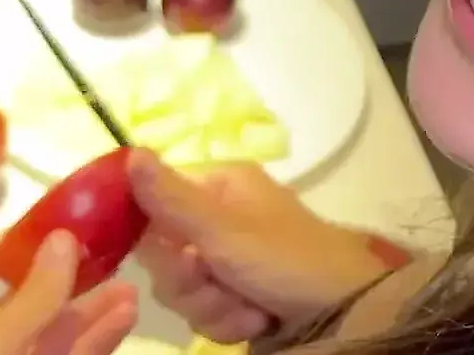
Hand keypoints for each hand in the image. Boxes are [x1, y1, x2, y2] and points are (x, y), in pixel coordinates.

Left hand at [0, 230, 138, 354]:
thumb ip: (29, 300)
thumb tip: (64, 236)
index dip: (0, 246)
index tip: (51, 226)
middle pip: (15, 305)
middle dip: (62, 277)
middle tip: (107, 250)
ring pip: (49, 337)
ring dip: (89, 310)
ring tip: (131, 283)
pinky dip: (96, 341)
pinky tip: (125, 318)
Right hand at [128, 150, 401, 344]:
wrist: (345, 313)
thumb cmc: (288, 259)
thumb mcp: (225, 229)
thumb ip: (171, 199)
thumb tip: (128, 151)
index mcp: (219, 186)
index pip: (152, 200)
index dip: (149, 231)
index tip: (166, 250)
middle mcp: (218, 219)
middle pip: (162, 255)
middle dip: (190, 281)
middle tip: (217, 278)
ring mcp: (226, 261)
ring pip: (180, 291)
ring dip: (212, 306)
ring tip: (250, 305)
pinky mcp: (233, 298)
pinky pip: (203, 314)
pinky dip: (228, 322)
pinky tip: (258, 319)